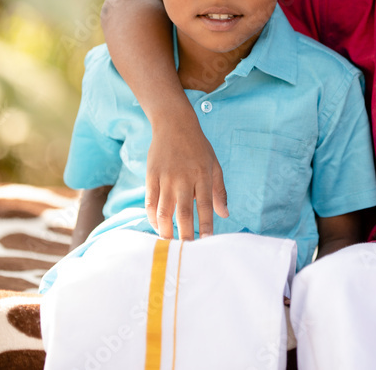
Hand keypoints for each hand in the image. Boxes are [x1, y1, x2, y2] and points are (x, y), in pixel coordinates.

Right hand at [145, 117, 227, 239]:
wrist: (173, 124)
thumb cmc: (198, 147)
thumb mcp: (214, 165)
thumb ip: (219, 191)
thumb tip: (225, 214)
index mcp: (202, 176)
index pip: (204, 206)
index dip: (205, 226)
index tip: (207, 243)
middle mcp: (183, 179)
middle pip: (182, 214)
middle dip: (184, 235)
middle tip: (186, 251)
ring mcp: (165, 178)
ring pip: (163, 212)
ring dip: (165, 231)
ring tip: (170, 244)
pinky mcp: (150, 177)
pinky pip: (150, 203)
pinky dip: (152, 219)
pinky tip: (158, 227)